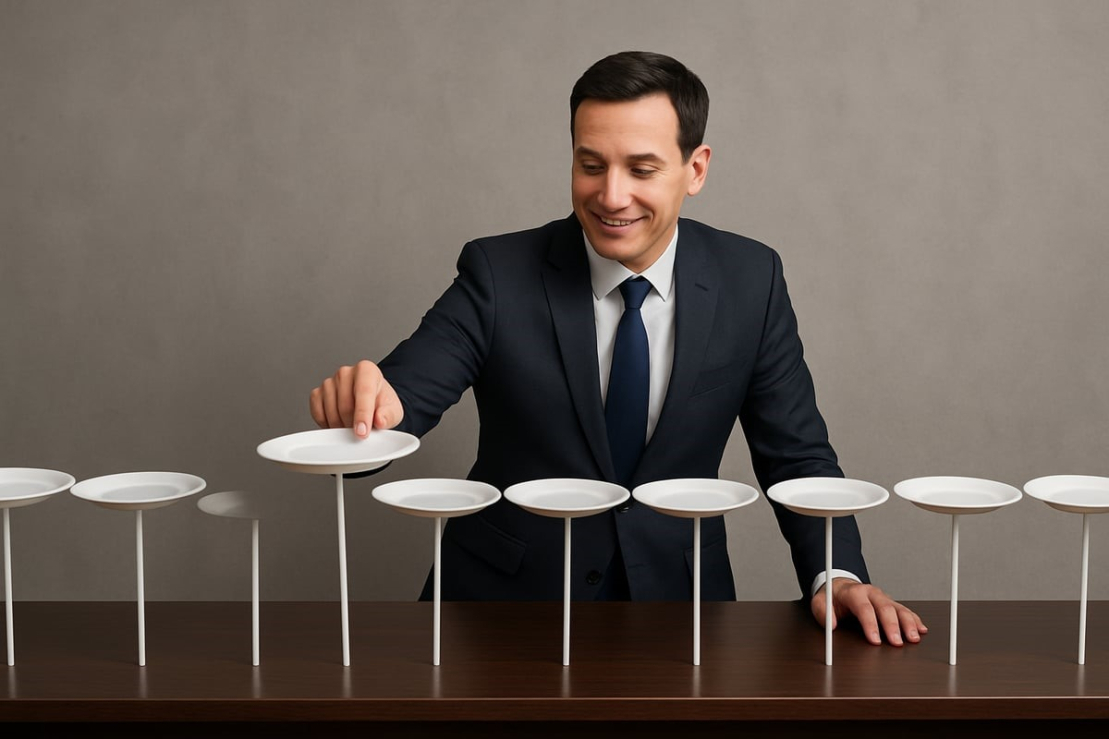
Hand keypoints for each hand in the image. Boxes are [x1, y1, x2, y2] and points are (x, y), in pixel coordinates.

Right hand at [309, 360, 403, 436]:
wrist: (371, 403)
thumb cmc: (381, 404)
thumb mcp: (393, 411)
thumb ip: (388, 416)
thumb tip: (379, 420)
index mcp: (367, 370)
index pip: (363, 392)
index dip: (362, 415)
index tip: (362, 432)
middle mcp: (346, 372)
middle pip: (345, 406)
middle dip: (353, 425)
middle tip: (361, 432)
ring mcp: (329, 382)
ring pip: (331, 412)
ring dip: (341, 427)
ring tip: (352, 426)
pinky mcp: (317, 393)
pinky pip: (318, 414)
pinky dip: (327, 425)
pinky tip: (339, 423)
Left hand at [810, 578, 926, 645]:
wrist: (840, 586)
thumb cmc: (831, 597)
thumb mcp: (819, 602)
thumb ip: (823, 613)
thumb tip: (831, 625)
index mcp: (853, 592)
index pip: (864, 608)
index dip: (870, 624)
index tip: (874, 640)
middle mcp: (871, 593)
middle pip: (885, 608)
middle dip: (892, 626)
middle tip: (897, 643)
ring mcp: (883, 597)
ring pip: (899, 608)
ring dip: (908, 623)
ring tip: (913, 638)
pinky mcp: (890, 603)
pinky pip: (905, 610)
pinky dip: (914, 619)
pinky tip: (921, 629)